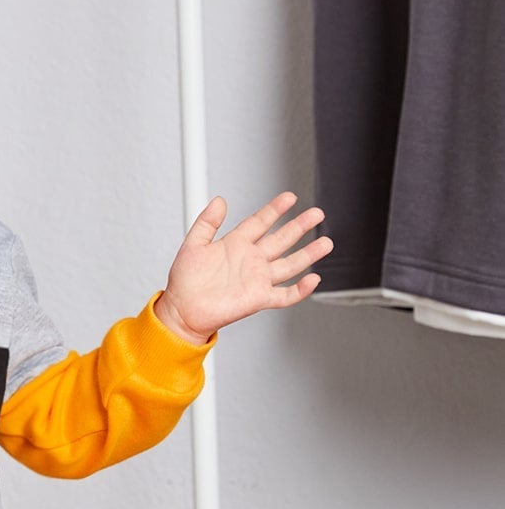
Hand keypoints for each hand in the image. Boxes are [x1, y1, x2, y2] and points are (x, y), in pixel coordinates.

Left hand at [155, 192, 331, 344]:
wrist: (182, 311)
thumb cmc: (184, 282)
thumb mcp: (193, 245)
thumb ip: (207, 222)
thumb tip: (219, 200)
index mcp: (236, 244)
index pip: (261, 222)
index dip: (275, 210)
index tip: (290, 197)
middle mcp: (250, 260)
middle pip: (281, 239)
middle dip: (300, 226)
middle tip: (317, 213)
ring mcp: (257, 279)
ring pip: (289, 265)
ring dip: (308, 254)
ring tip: (325, 242)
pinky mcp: (258, 299)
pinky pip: (285, 295)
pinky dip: (300, 290)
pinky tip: (313, 280)